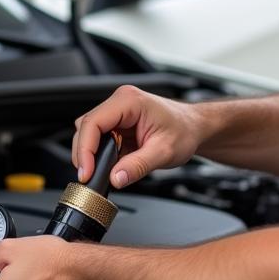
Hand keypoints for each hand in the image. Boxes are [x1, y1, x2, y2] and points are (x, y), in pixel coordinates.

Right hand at [72, 84, 202, 188]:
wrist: (194, 127)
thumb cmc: (184, 131)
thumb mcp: (164, 152)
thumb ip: (138, 166)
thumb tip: (115, 178)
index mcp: (130, 101)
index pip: (93, 122)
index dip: (85, 149)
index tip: (86, 172)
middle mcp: (120, 101)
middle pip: (86, 127)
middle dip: (84, 154)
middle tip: (89, 176)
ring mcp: (117, 111)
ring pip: (88, 132)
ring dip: (90, 153)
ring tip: (99, 172)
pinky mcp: (117, 122)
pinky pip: (98, 137)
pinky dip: (98, 153)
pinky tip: (107, 164)